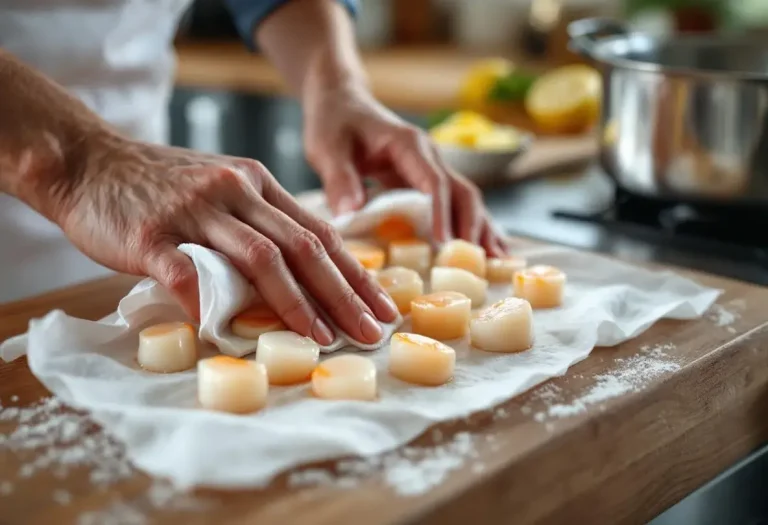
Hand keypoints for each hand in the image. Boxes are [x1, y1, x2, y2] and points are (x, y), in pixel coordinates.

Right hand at [45, 133, 398, 344]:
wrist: (88, 162)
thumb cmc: (159, 185)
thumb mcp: (221, 189)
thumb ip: (257, 224)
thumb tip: (298, 274)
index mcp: (257, 183)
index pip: (320, 231)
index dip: (355, 273)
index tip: (381, 306)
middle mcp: (235, 191)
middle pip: (303, 246)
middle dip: (343, 293)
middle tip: (370, 331)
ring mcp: (195, 211)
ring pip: (261, 258)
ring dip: (297, 303)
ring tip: (322, 338)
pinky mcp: (152, 234)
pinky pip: (187, 274)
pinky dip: (212, 305)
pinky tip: (229, 334)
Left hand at [302, 83, 507, 256]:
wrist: (341, 102)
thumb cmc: (334, 123)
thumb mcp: (327, 149)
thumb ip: (339, 179)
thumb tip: (350, 213)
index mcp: (409, 145)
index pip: (434, 182)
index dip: (442, 213)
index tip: (444, 243)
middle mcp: (429, 156)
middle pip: (462, 192)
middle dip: (473, 226)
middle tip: (479, 260)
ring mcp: (432, 168)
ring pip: (466, 199)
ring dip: (481, 228)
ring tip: (498, 260)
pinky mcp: (427, 181)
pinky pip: (455, 204)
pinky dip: (471, 226)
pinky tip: (484, 249)